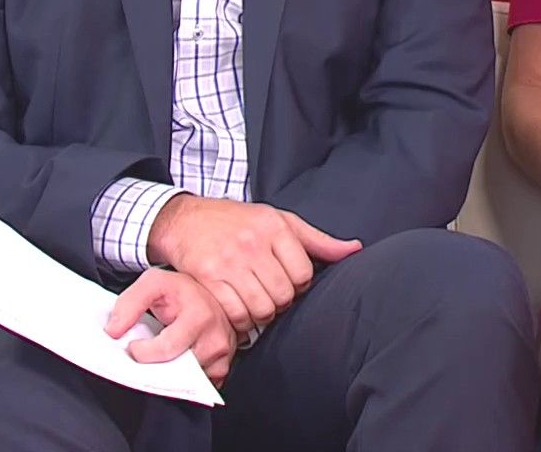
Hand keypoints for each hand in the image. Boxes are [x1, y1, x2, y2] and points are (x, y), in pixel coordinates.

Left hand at [107, 268, 236, 385]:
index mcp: (200, 316)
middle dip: (154, 368)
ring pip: (186, 383)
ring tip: (162, 357)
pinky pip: (197, 387)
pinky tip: (176, 365)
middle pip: (176, 371)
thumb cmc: (182, 290)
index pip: (166, 349)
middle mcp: (215, 339)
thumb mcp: (153, 283)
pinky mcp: (221, 369)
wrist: (209, 295)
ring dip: (169, 375)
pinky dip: (183, 381)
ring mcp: (221, 357)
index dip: (142, 352)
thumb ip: (129, 304)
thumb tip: (113, 330)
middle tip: (144, 356)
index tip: (134, 346)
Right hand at [147, 195, 360, 336]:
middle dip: (279, 302)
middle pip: (283, 295)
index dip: (298, 285)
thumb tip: (355, 249)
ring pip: (261, 309)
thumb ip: (318, 240)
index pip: (303, 273)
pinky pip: (235, 314)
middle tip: (268, 294)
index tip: (285, 281)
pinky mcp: (207, 277)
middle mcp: (253, 243)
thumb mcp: (279, 221)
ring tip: (253, 303)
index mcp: (275, 227)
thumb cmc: (237, 221)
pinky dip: (239, 321)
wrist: (185, 219)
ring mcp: (228, 260)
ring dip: (260, 315)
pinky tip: (237, 309)